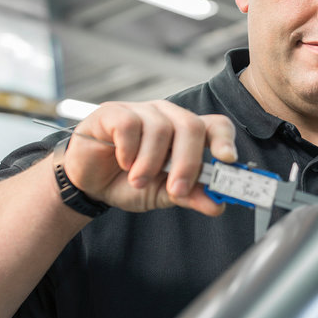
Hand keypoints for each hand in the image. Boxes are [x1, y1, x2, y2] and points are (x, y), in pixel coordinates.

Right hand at [60, 100, 236, 215]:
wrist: (89, 185)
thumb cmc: (129, 182)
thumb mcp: (164, 195)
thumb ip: (191, 196)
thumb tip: (217, 205)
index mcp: (186, 134)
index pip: (216, 125)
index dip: (225, 140)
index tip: (227, 159)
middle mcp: (168, 117)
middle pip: (191, 126)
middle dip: (187, 162)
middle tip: (175, 189)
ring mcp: (142, 111)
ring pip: (160, 128)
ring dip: (151, 163)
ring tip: (138, 181)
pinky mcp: (114, 112)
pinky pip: (130, 125)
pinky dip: (128, 150)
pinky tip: (122, 162)